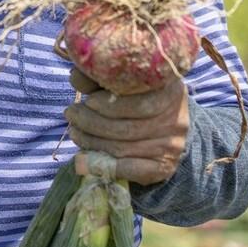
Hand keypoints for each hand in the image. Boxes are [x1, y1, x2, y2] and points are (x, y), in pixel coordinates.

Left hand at [64, 67, 189, 185]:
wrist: (165, 127)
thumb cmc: (137, 98)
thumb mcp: (123, 83)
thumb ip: (101, 79)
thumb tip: (76, 76)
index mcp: (170, 91)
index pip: (139, 102)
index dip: (109, 104)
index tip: (87, 100)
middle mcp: (176, 119)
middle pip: (127, 127)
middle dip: (91, 122)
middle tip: (71, 115)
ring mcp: (172, 145)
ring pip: (123, 148)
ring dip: (91, 142)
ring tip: (74, 132)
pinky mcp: (163, 167)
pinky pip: (129, 170)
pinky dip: (102, 165)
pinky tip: (84, 158)